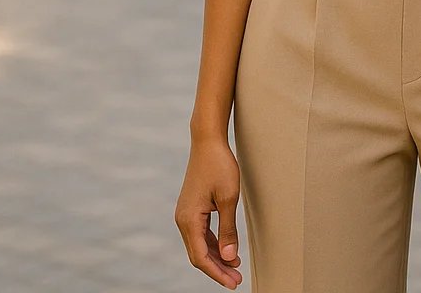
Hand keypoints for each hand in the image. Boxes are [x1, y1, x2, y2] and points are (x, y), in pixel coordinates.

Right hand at [174, 138, 243, 286]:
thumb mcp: (229, 199)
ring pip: (199, 245)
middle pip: (199, 254)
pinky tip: (228, 251)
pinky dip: (214, 244)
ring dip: (217, 258)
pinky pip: (201, 234)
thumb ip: (228, 229)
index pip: (201, 257)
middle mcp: (183, 220)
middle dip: (218, 269)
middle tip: (237, 280)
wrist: (207, 142)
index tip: (233, 283)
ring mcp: (185, 215)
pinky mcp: (191, 209)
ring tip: (235, 268)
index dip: (217, 273)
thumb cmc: (219, 166)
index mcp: (189, 220)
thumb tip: (230, 256)